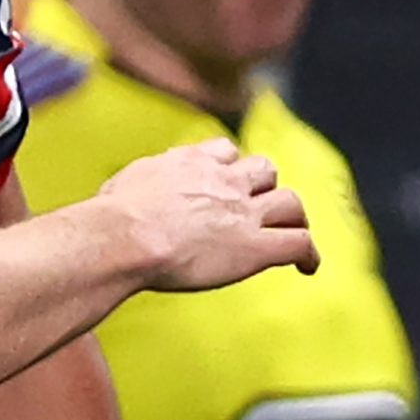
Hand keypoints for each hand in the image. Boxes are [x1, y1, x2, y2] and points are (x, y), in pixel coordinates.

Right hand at [95, 136, 316, 289]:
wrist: (125, 236)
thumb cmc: (111, 217)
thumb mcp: (122, 185)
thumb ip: (136, 187)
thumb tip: (119, 200)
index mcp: (189, 163)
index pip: (224, 151)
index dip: (230, 166)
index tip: (225, 181)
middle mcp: (223, 181)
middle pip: (265, 171)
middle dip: (265, 188)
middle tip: (260, 209)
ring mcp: (243, 213)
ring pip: (291, 204)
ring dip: (293, 218)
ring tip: (291, 234)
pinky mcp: (255, 247)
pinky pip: (299, 244)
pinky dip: (308, 255)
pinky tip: (307, 268)